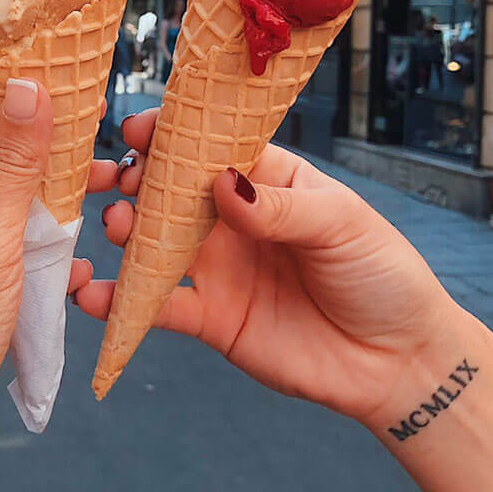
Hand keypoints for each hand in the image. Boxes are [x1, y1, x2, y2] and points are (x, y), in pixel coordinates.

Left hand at [0, 81, 117, 491]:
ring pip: (2, 197)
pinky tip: (79, 254)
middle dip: (34, 132)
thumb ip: (12, 163)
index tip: (46, 57)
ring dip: (46, 191)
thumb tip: (27, 82)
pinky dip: (42, 243)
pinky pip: (8, 246)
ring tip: (102, 182)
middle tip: (95, 120)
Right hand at [74, 110, 462, 425]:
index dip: (172, 134)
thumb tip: (222, 183)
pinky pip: (155, 305)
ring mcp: (216, 267)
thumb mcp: (341, 225)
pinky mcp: (209, 317)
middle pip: (169, 189)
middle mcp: (231, 218)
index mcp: (265, 179)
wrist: (397, 361)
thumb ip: (280, 207)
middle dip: (135, 178)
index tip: (139, 130)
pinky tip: (94, 296)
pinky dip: (120, 301)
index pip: (210, 145)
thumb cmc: (381, 275)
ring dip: (125, 230)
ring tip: (116, 227)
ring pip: (153, 242)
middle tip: (118, 180)